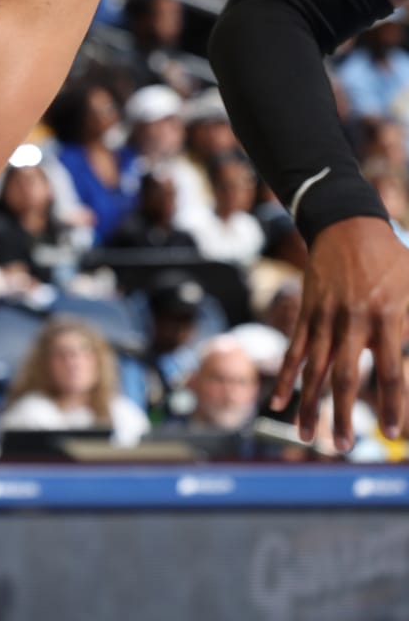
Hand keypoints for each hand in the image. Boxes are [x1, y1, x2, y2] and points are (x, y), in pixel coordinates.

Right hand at [272, 215, 408, 451]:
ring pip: (314, 370)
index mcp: (387, 318)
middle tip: (342, 446)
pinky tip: (279, 403)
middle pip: (344, 376)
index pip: (390, 371)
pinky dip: (286, 378)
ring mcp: (324, 319)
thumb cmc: (394, 262)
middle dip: (342, 415)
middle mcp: (352, 322)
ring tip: (307, 437)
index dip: (391, 403)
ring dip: (310, 405)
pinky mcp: (307, 315)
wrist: (347, 228)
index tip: (391, 432)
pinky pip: (294, 351)